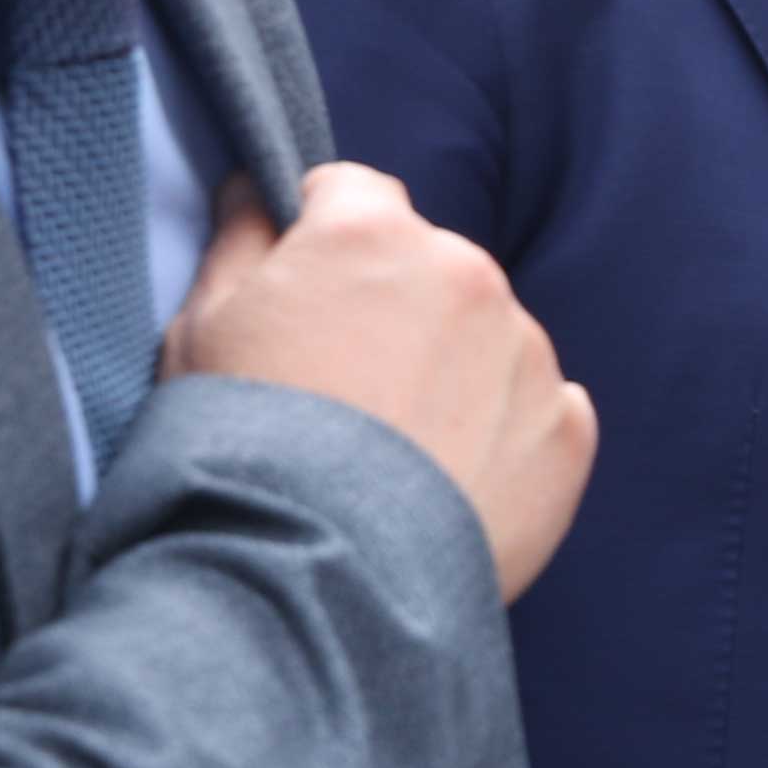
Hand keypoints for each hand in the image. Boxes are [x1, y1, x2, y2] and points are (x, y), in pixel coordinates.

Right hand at [164, 164, 595, 601]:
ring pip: (488, 336)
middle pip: (429, 265)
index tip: (304, 293)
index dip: (321, 239)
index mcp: (373, 234)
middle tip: (343, 388)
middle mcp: (468, 274)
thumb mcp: (200, 328)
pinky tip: (444, 481)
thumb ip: (238, 241)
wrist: (316, 574)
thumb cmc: (241, 446)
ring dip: (452, 369)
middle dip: (393, 306)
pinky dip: (500, 435)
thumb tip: (259, 193)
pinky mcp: (568, 429)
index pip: (353, 193)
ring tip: (391, 449)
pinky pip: (537, 409)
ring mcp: (528, 352)